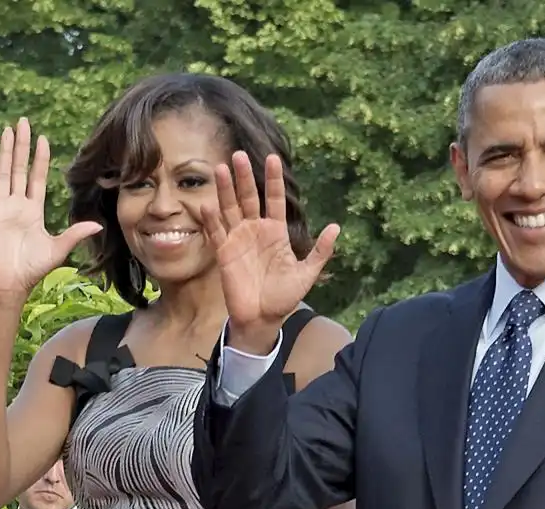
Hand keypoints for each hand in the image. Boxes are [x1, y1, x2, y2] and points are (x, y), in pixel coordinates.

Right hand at [0, 118, 101, 296]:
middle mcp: (17, 205)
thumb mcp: (58, 248)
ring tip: (5, 131)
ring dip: (3, 153)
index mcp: (34, 209)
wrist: (12, 283)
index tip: (43, 138)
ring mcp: (1, 209)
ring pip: (2, 174)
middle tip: (23, 121)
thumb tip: (98, 226)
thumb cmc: (33, 267)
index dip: (40, 158)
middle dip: (21, 146)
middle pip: (19, 168)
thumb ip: (75, 234)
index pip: (38, 177)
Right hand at [201, 151, 339, 338]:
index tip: (273, 158)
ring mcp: (238, 240)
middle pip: (249, 197)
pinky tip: (208, 204)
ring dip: (225, 190)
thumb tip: (336, 227)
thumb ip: (321, 251)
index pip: (275, 199)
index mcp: (276, 232)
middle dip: (244, 177)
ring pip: (230, 209)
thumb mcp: (307, 273)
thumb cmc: (284, 296)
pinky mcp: (224, 253)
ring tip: (220, 168)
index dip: (274, 180)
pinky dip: (212, 219)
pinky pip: (217, 233)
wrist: (262, 318)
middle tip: (238, 155)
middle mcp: (255, 230)